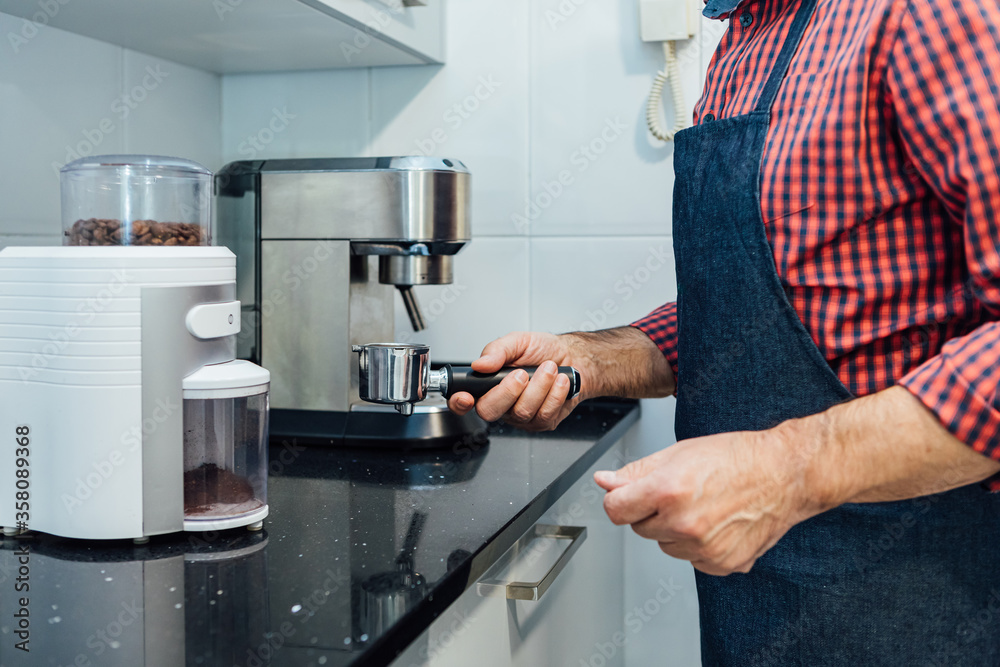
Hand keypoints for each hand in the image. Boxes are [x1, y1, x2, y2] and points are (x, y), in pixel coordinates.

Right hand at [447, 332, 581, 430]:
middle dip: (508, 391)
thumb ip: (497, 350)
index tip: (466, 396)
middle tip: (522, 373)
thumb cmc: (542, 351)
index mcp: (487, 385)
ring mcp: (521, 417)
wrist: (572, 358)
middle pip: (489, 411)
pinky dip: (555, 393)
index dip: (459, 403)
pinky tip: (559, 381)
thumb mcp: (518, 341)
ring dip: (539, 386)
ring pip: (522, 411)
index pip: (462, 401)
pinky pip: (544, 414)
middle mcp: (501, 404)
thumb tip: (480, 364)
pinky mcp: (541, 422)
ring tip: (549, 368)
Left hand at [595, 428, 816, 575]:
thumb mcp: (678, 453)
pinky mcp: (721, 564)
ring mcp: (703, 549)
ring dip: (674, 529)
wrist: (785, 474)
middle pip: (639, 528)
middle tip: (681, 491)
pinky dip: (697, 545)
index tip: (628, 495)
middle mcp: (684, 524)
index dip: (620, 499)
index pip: (615, 510)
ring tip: (704, 504)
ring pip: (665, 545)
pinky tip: (717, 522)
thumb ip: (635, 472)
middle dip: (651, 511)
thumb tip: (604, 482)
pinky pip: (691, 559)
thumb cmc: (737, 457)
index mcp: (668, 491)